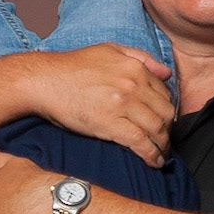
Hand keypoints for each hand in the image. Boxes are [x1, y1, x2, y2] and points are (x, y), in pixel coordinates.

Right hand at [29, 43, 173, 167]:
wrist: (45, 81)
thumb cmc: (72, 67)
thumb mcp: (110, 50)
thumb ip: (141, 58)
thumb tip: (166, 73)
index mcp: (135, 67)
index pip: (164, 94)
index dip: (166, 112)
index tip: (163, 124)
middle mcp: (133, 84)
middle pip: (164, 113)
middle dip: (168, 131)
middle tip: (164, 143)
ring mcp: (122, 104)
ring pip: (156, 129)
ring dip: (162, 146)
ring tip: (161, 156)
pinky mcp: (110, 124)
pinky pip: (140, 142)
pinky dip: (151, 155)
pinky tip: (153, 162)